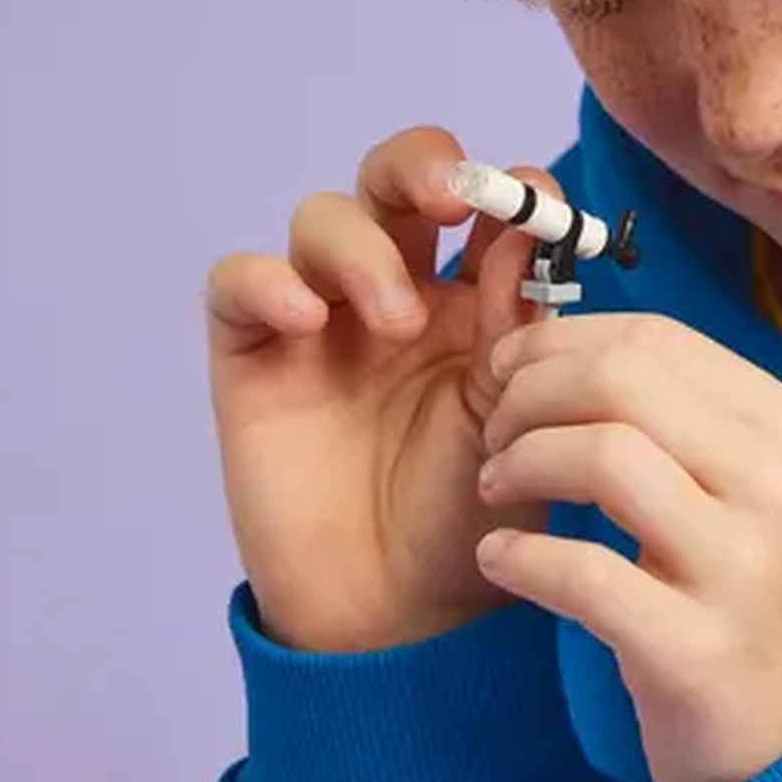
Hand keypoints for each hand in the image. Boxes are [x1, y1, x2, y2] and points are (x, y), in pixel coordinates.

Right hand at [201, 126, 570, 651]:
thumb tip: (533, 232)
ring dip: (362, 245)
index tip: (541, 211)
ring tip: (395, 319)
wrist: (403, 616)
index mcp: (478, 300)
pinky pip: (240, 283)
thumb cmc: (472, 519)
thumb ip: (523, 329)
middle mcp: (400, 292)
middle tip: (450, 196)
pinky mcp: (254, 356)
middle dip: (423, 165)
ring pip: (324, 219)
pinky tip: (306, 320)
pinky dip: (269, 282)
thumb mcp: (518, 420)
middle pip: (397, 179)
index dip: (510, 190)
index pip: (487, 206)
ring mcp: (323, 319)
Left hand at [469, 313, 781, 781]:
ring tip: (495, 489)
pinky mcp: (696, 648)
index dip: (559, 340)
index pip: (652, 336)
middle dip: (528, 393)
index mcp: (781, 426)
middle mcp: (772, 481)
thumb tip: (553, 344)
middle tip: (494, 432)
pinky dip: (520, 557)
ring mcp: (741, 566)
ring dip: (519, 462)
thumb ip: (671, 417)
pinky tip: (500, 559)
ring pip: (602, 455)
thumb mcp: (744, 490)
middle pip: (620, 378)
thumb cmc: (752, 600)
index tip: (509, 371)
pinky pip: (582, 573)